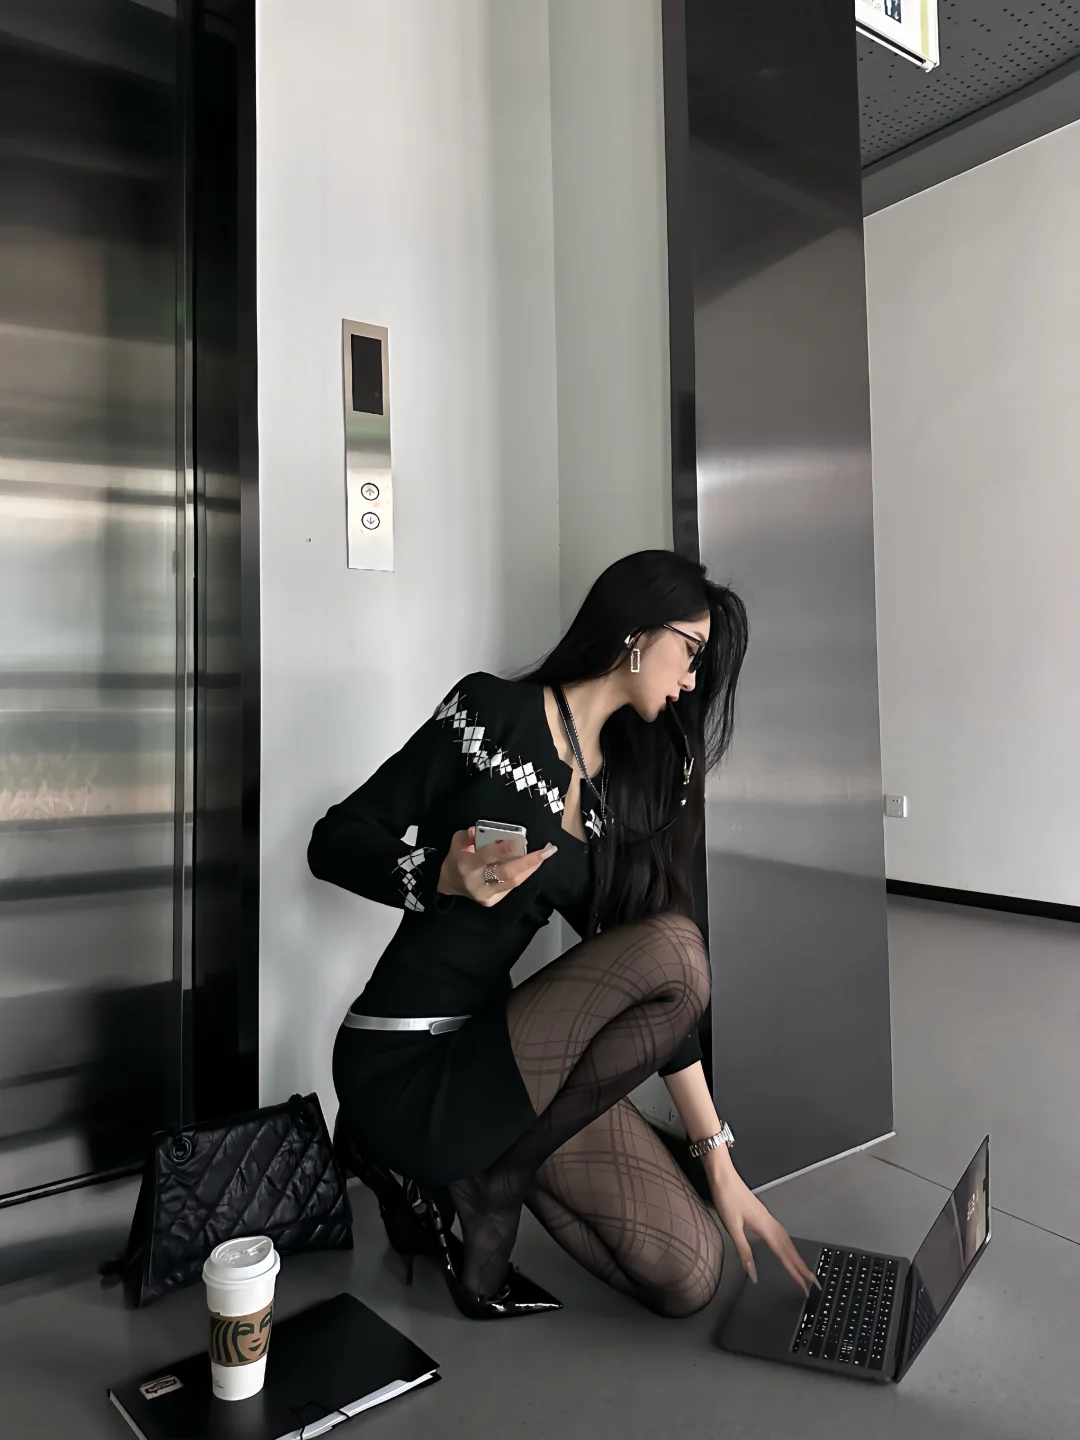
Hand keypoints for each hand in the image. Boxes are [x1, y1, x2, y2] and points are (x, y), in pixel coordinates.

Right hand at [437, 827, 556, 906]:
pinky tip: (534, 863)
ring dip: (532, 867)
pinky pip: (512, 886)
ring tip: (546, 854)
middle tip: (547, 850)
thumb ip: (468, 835)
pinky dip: (524, 874)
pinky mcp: (492, 901)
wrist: (449, 883)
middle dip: (529, 861)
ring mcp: (486, 894)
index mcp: (467, 865)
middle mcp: (477, 883)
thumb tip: (477, 830)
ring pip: (513, 882)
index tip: (521, 840)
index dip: (504, 849)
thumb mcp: (457, 842)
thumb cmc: (457, 858)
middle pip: (507, 873)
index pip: (487, 857)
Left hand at [707, 1163, 819, 1295]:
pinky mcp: (764, 1215)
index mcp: (765, 1228)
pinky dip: (788, 1246)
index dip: (795, 1271)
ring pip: (787, 1241)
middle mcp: (771, 1223)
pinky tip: (787, 1249)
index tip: (806, 1285)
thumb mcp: (732, 1228)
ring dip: (796, 1256)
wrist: (724, 1176)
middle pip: (790, 1248)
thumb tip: (753, 1275)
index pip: (784, 1254)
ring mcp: (768, 1218)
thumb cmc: (727, 1200)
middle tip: (813, 1283)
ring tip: (804, 1270)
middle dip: (801, 1266)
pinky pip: (782, 1235)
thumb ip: (744, 1251)